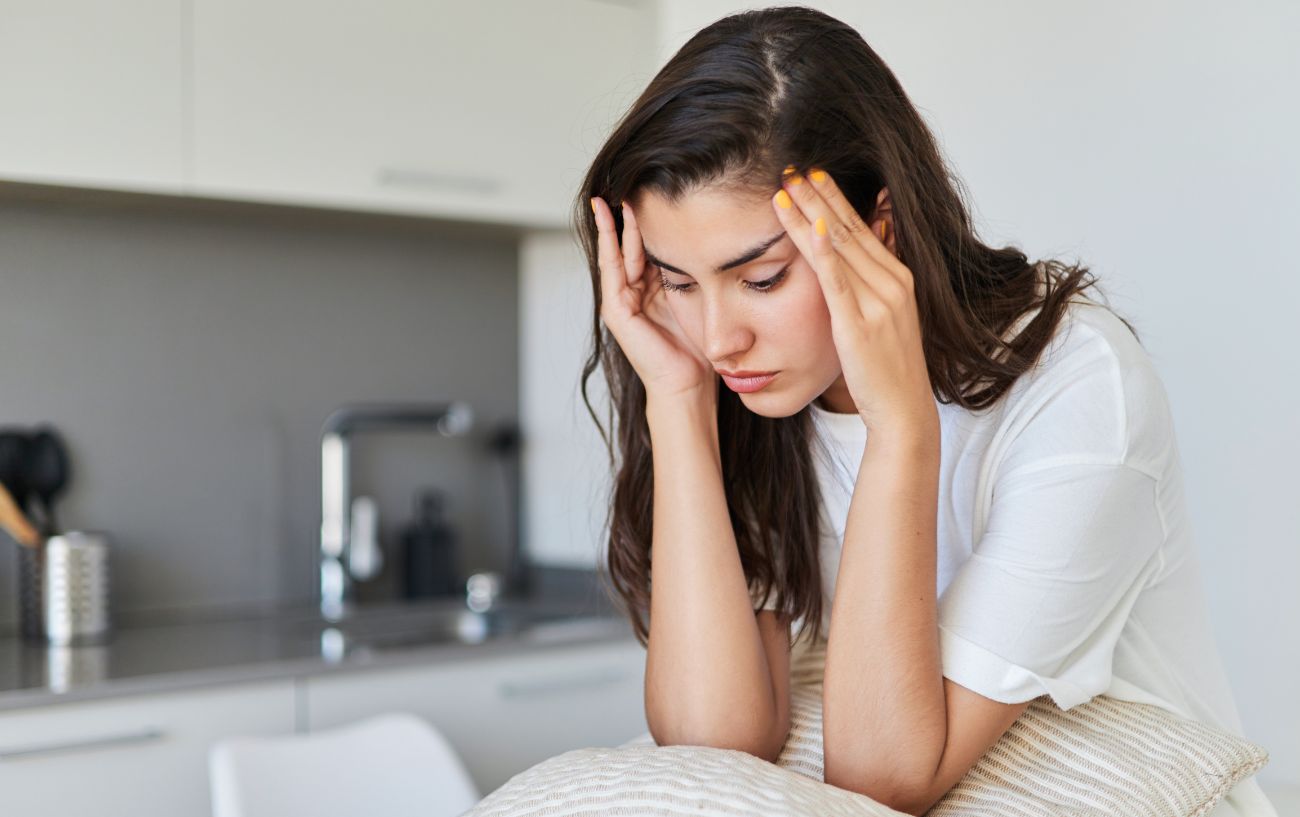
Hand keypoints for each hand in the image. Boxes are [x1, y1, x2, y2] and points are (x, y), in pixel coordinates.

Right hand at [591, 196, 714, 402]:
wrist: (690, 385)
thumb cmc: (700, 349)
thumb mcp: (702, 297)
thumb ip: (698, 271)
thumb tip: (717, 236)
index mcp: (653, 289)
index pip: (647, 246)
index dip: (648, 219)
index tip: (654, 189)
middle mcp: (633, 292)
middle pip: (628, 244)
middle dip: (627, 214)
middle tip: (629, 180)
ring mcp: (621, 301)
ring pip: (618, 252)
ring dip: (616, 222)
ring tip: (616, 193)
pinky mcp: (616, 311)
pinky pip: (611, 269)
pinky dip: (609, 244)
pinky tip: (611, 220)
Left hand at [772, 170, 936, 436]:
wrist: (903, 408)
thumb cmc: (887, 367)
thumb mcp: (884, 318)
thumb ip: (872, 285)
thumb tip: (857, 258)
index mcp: (898, 278)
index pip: (862, 228)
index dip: (835, 199)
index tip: (812, 174)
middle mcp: (892, 283)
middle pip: (849, 229)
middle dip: (819, 196)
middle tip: (792, 167)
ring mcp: (878, 302)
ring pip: (839, 247)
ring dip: (810, 214)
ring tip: (786, 187)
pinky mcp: (859, 324)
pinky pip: (838, 281)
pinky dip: (823, 252)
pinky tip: (809, 228)